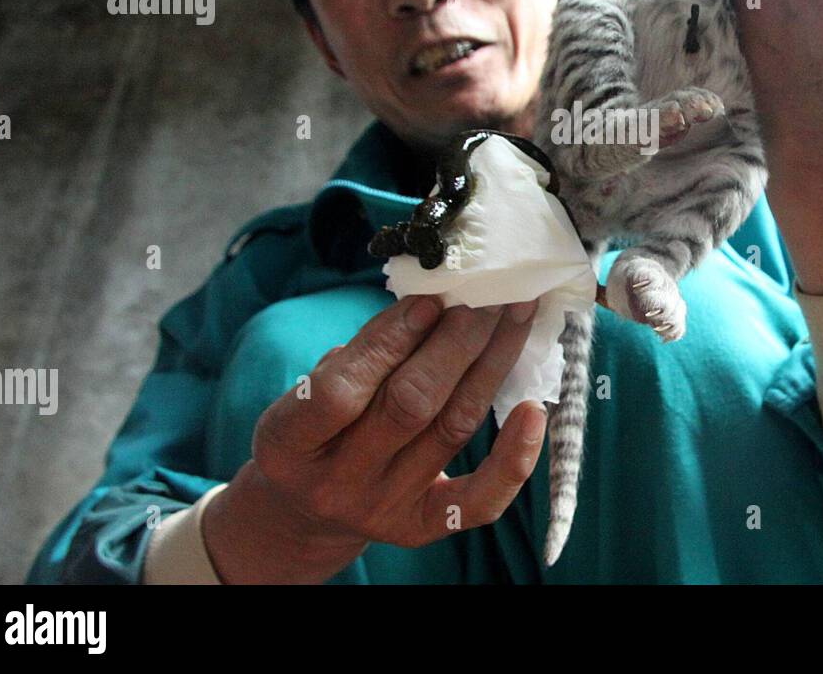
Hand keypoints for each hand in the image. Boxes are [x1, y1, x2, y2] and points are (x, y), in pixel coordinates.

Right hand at [201, 294, 544, 582]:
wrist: (303, 509)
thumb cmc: (313, 428)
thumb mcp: (305, 391)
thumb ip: (357, 357)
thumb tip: (432, 304)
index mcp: (289, 444)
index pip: (340, 392)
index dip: (387, 343)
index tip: (429, 300)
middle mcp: (336, 483)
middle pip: (409, 406)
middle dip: (456, 342)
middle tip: (488, 295)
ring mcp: (382, 509)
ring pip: (451, 429)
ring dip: (490, 365)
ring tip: (515, 316)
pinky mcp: (422, 527)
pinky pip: (479, 500)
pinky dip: (514, 457)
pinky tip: (533, 409)